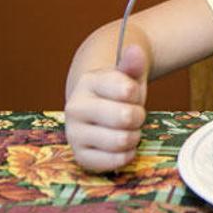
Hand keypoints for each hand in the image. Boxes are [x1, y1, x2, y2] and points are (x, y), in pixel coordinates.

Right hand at [64, 45, 148, 171]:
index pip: (127, 90)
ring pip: (122, 140)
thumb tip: (135, 50)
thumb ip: (133, 64)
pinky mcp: (80, 156)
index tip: (129, 93)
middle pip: (126, 117)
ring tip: (126, 129)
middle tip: (131, 114)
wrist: (98, 110)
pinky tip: (122, 146)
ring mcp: (74, 133)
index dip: (136, 93)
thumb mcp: (127, 75)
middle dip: (138, 116)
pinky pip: (115, 161)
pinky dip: (126, 155)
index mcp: (87, 82)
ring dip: (134, 136)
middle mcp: (75, 108)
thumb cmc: (117, 92)